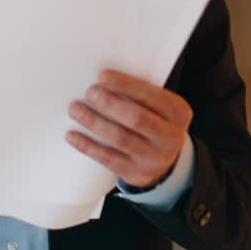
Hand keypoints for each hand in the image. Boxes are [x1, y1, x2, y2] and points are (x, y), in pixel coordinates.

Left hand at [66, 69, 192, 187]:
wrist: (165, 162)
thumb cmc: (154, 123)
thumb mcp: (159, 107)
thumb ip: (141, 94)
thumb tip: (102, 79)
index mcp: (178, 112)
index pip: (150, 95)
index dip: (125, 85)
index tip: (102, 76)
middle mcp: (170, 137)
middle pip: (136, 118)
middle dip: (109, 104)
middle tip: (90, 92)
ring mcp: (154, 158)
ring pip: (120, 138)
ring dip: (94, 122)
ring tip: (75, 109)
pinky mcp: (137, 173)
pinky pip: (109, 159)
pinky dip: (88, 146)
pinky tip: (72, 135)